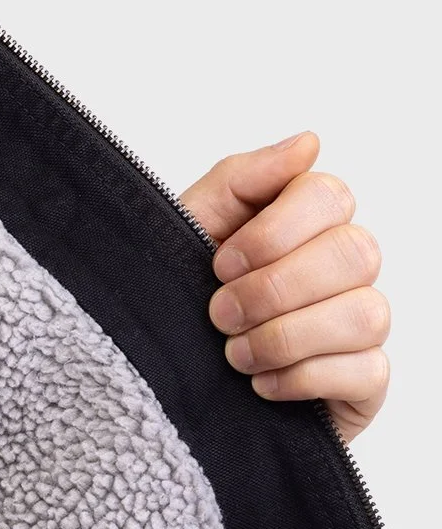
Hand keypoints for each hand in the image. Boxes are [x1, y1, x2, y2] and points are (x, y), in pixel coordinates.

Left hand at [178, 132, 389, 443]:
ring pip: (366, 313)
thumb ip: (242, 179)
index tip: (220, 264)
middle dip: (275, 289)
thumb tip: (308, 143)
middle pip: (356, 252)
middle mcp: (343, 269)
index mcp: (306, 224)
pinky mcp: (365, 382)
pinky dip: (304, 379)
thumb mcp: (189, 230)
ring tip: (234, 355)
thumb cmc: (179, 300)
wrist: (158, 384)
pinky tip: (261, 385)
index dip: (274, 232)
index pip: (330, 195)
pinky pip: (368, 371)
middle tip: (220, 314)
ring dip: (286, 337)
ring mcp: (360, 325)